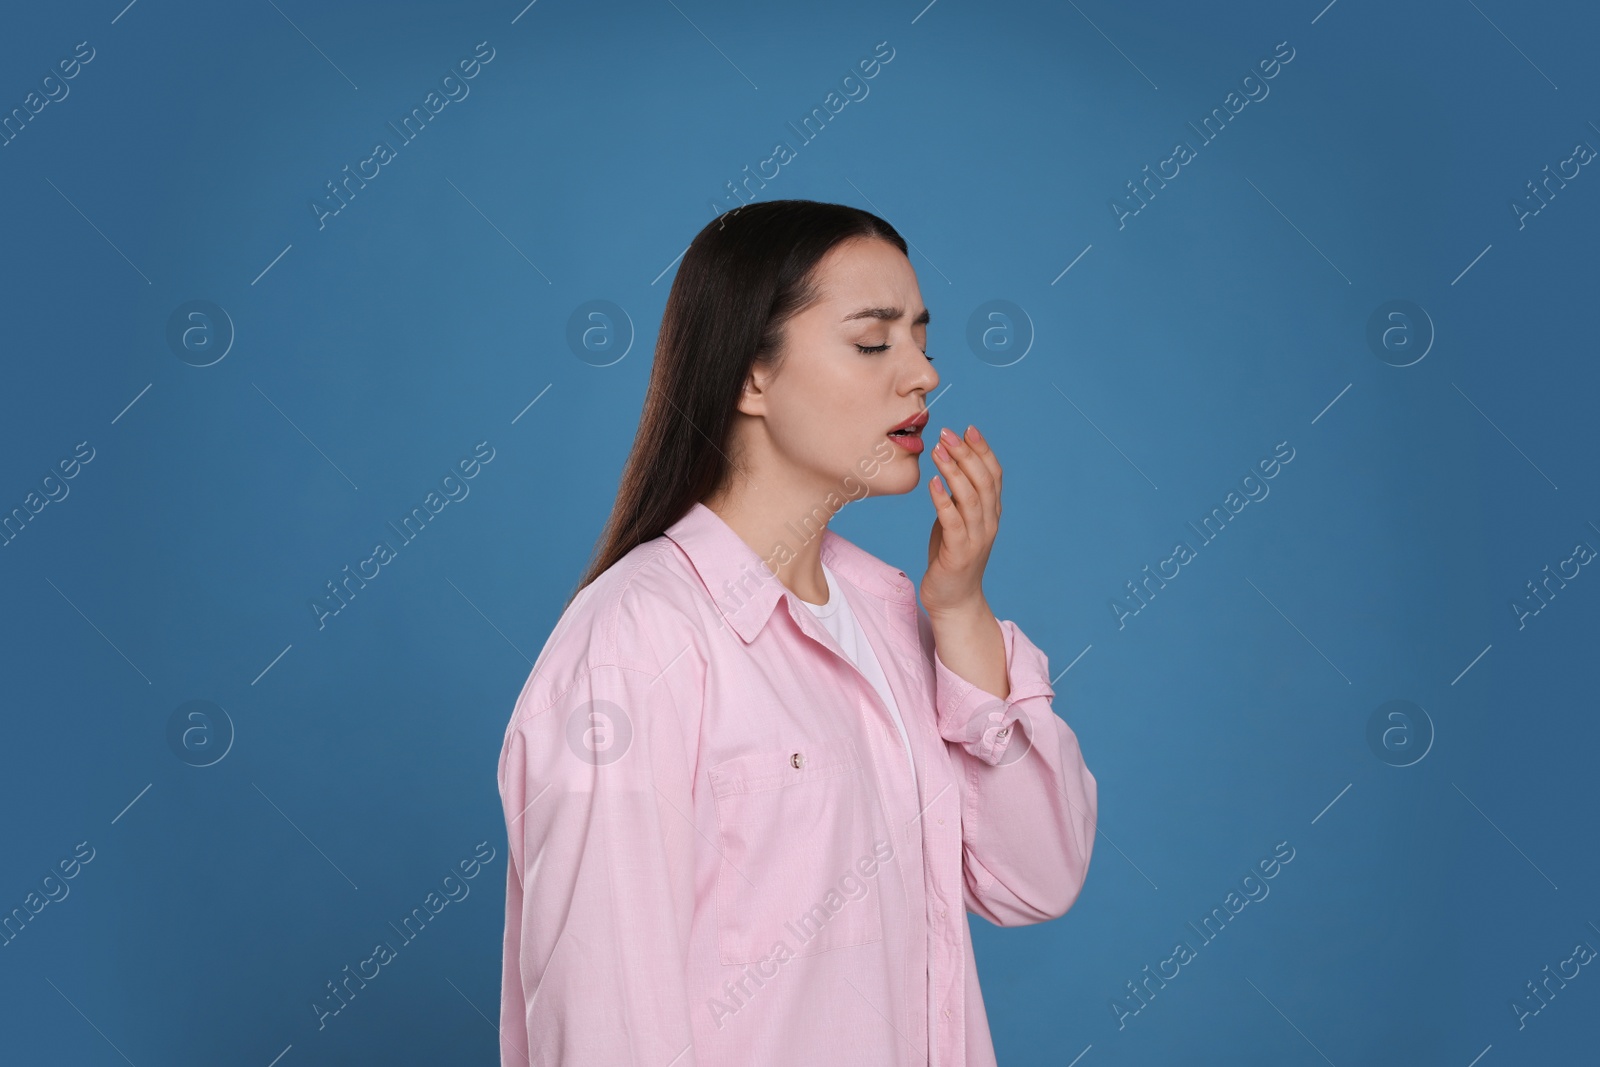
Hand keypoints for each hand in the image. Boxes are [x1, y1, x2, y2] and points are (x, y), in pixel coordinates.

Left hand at [922, 424, 1002, 617]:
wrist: (954, 601)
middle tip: (947, 432)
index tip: (967, 428)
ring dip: (954, 470)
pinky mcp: (959, 554)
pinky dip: (943, 500)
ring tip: (938, 450)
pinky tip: (932, 483)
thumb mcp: (956, 521)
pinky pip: (953, 522)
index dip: (983, 450)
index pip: (994, 474)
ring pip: (970, 498)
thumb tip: (948, 465)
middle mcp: (989, 523)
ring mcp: (976, 539)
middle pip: (984, 481)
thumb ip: (958, 497)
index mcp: (991, 513)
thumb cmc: (951, 557)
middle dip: (967, 453)